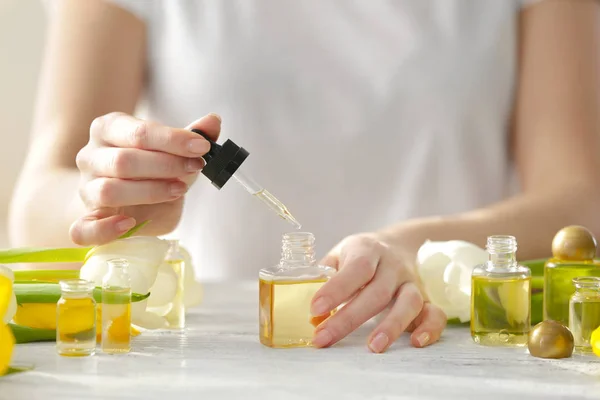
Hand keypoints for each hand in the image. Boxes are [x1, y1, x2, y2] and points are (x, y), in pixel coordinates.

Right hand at [70, 112, 220, 245]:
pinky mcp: (84, 220)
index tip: (202, 147)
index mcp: (109, 129)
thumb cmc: (152, 170)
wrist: (128, 201)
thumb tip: (213, 121)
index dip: (172, 140)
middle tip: (195, 168)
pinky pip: (84, 229)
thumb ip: (193, 136)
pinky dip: (105, 229)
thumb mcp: (174, 151)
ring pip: (108, 191)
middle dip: (166, 165)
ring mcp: (85, 189)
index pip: (139, 132)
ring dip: (149, 192)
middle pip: (123, 160)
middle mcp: (91, 156)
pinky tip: (129, 225)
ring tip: (179, 190)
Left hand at [310, 234, 446, 352]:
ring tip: (373, 347)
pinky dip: (429, 328)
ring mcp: (411, 282)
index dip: (335, 289)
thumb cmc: (360, 255)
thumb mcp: (340, 254)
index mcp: (367, 250)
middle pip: (376, 292)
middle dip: (349, 318)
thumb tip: (305, 308)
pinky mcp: (426, 298)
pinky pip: (434, 313)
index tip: (314, 309)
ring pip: (408, 302)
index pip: (355, 269)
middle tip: (324, 338)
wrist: (397, 244)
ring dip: (391, 325)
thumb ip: (324, 276)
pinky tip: (415, 343)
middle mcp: (392, 265)